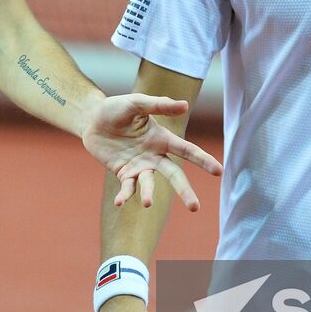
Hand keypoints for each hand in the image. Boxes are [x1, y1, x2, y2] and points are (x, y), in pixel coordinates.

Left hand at [81, 95, 221, 210]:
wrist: (92, 119)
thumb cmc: (117, 108)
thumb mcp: (137, 103)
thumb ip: (159, 104)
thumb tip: (185, 105)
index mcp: (162, 139)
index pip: (187, 150)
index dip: (203, 160)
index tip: (219, 171)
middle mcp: (154, 156)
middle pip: (174, 175)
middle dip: (184, 191)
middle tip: (195, 208)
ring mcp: (139, 166)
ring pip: (149, 184)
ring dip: (149, 193)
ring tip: (148, 204)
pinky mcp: (123, 173)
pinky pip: (126, 188)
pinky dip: (124, 196)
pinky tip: (119, 202)